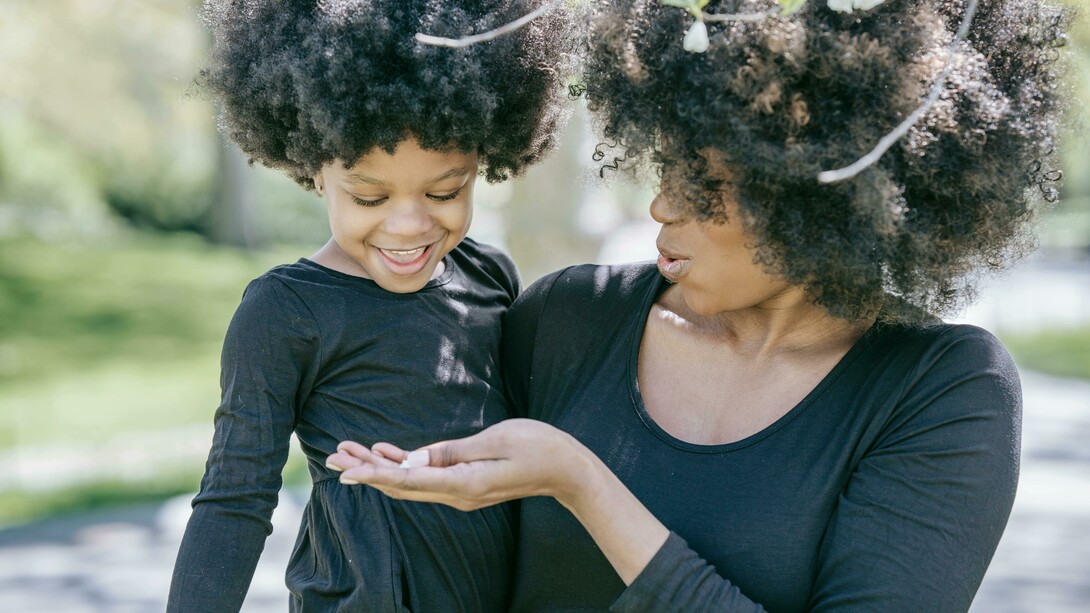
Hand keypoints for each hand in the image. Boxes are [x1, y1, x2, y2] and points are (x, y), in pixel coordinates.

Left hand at [324, 419, 594, 511]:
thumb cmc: (539, 447)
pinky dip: (401, 465)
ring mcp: (461, 491)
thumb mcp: (497, 440)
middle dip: (364, 470)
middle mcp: (457, 493)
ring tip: (347, 452)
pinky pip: (425, 477)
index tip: (345, 470)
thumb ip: (454, 451)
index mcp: (464, 483)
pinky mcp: (465, 483)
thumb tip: (415, 459)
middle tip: (332, 455)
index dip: (373, 474)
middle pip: (400, 484)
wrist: (568, 470)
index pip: (408, 481)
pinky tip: (383, 452)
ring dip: (377, 468)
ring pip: (408, 482)